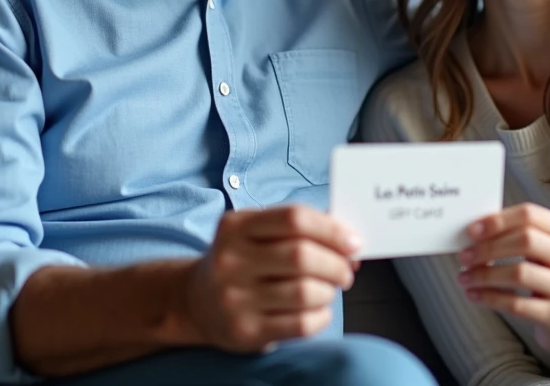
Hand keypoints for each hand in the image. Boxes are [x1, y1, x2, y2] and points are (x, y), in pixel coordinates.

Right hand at [183, 205, 359, 352]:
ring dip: (329, 291)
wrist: (196, 301)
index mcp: (236, 226)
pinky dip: (321, 316)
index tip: (354, 242)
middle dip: (336, 264)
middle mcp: (230, 260)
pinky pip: (300, 324)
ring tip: (328, 290)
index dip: (332, 229)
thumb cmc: (242, 261)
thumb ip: (299, 229)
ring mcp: (235, 297)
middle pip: (301, 256)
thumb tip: (350, 244)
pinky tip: (317, 310)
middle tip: (347, 271)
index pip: (294, 218)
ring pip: (304, 292)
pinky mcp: (245, 331)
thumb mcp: (256, 232)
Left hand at [456, 204, 549, 360]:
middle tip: (464, 255)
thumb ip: (516, 233)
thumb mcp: (542, 247)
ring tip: (464, 276)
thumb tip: (474, 230)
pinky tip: (474, 294)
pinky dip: (489, 298)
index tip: (471, 230)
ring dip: (484, 274)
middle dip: (489, 247)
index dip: (498, 220)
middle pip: (526, 241)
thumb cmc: (547, 272)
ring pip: (519, 273)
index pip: (530, 215)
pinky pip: (516, 304)